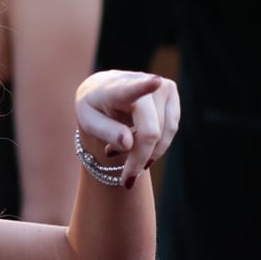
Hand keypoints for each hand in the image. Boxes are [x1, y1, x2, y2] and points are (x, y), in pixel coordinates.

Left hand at [74, 70, 180, 187]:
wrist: (103, 90)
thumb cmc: (94, 108)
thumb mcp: (89, 122)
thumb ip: (107, 132)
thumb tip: (129, 144)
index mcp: (116, 88)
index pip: (130, 89)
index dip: (144, 87)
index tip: (155, 82)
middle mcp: (142, 80)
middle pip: (150, 132)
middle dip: (139, 159)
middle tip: (125, 179)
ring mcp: (161, 85)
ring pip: (163, 134)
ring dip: (146, 152)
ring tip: (122, 151)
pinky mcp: (172, 91)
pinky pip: (170, 130)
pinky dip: (156, 144)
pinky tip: (136, 143)